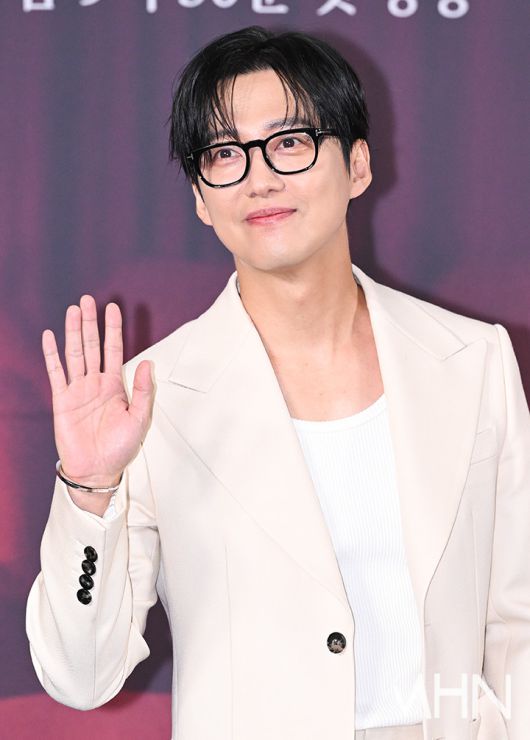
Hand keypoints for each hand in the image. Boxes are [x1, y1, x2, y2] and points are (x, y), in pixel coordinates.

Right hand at [42, 295, 154, 510]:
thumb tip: (147, 362)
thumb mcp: (140, 418)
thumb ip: (143, 390)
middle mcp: (96, 383)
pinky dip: (52, 355)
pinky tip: (49, 337)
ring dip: (73, 332)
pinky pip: (56, 373)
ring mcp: (78, 390)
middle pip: (92, 346)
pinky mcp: (62, 401)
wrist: (98, 470)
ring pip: (74, 354)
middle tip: (88, 299)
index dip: (113, 329)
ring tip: (73, 310)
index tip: (113, 308)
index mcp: (115, 385)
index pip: (113, 350)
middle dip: (90, 323)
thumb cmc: (120, 447)